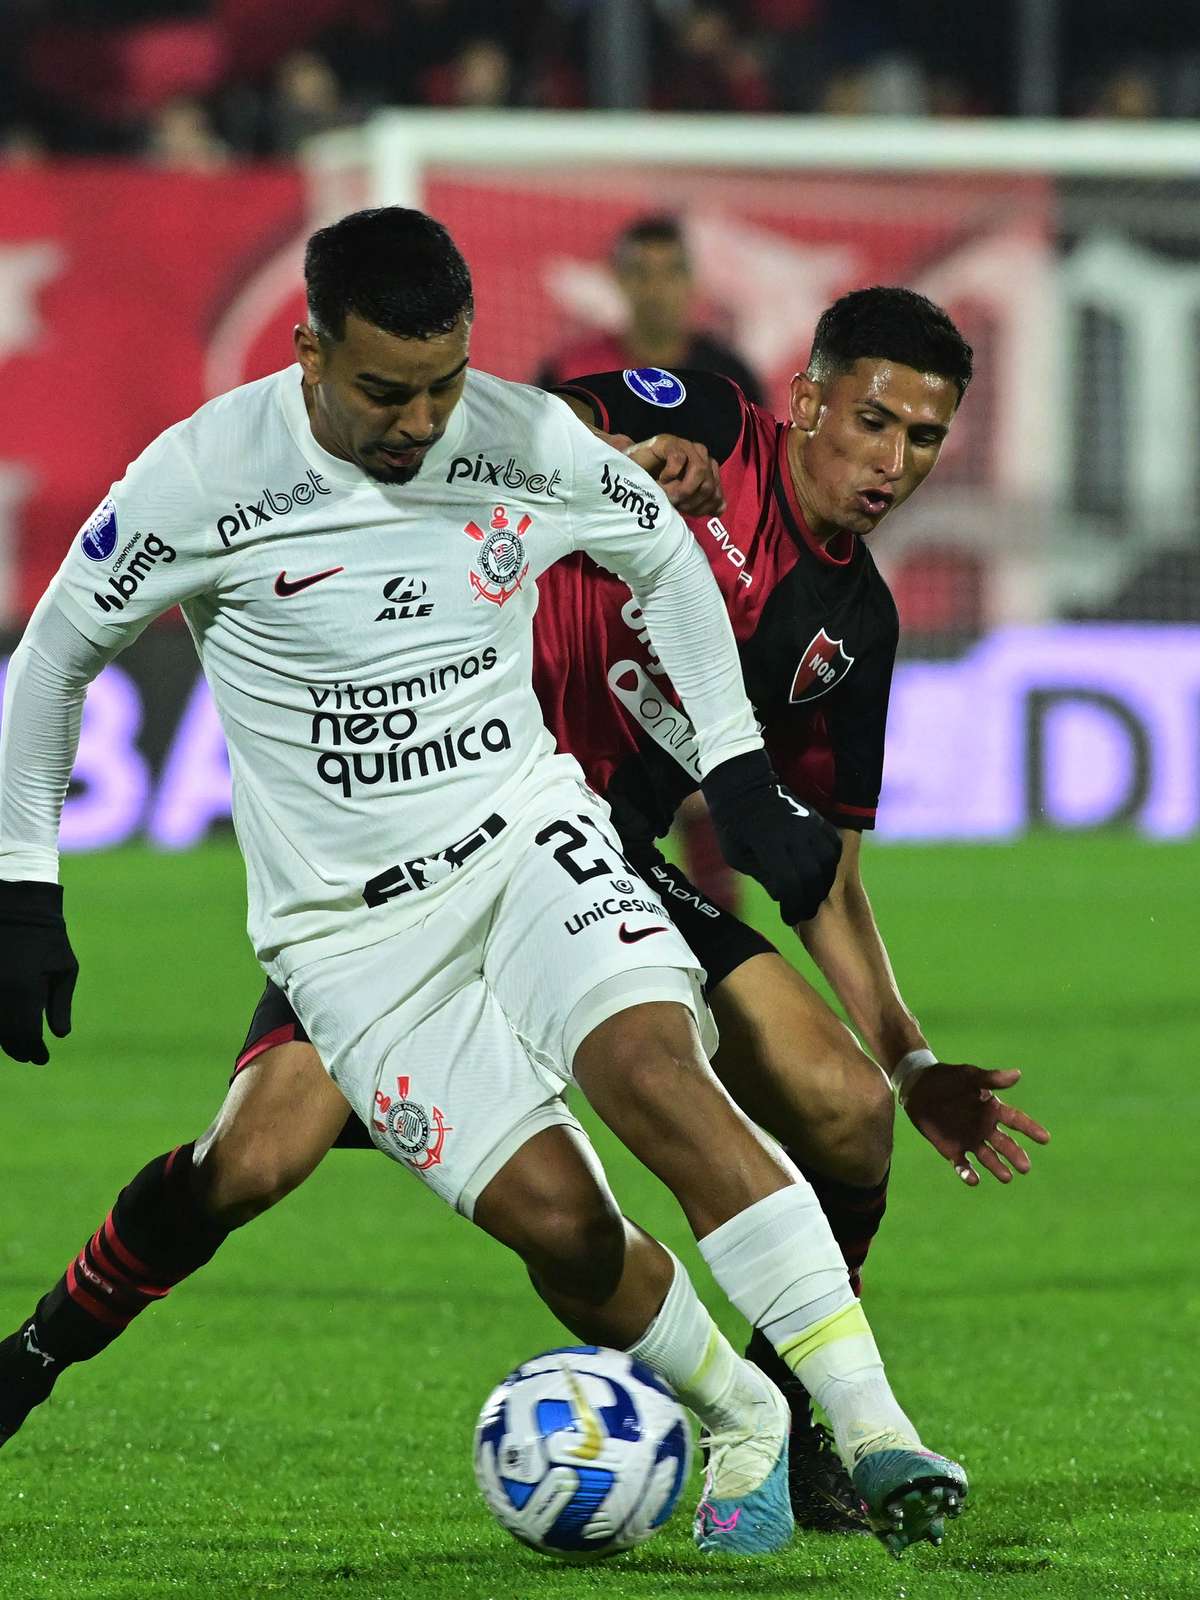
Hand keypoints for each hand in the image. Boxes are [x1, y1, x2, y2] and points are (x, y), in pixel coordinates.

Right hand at [0, 881, 78, 1063]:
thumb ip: (60, 1005)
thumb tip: (61, 1035)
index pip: (27, 1037)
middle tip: (30, 1056)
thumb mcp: (65, 969)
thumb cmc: (47, 937)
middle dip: (19, 1050)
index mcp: (26, 992)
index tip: (41, 1059)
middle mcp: (1, 994)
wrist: (17, 906)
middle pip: (6, 1037)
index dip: (34, 1052)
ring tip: (17, 1045)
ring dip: (4, 1039)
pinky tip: (5, 1026)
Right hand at [625, 434, 725, 516]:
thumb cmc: (655, 486)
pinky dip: (670, 474)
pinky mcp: (670, 441)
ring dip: (682, 489)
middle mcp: (701, 456)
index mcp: (707, 469)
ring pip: (699, 470)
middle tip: (674, 505)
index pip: (716, 493)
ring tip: (667, 495)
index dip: (703, 508)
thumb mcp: (681, 500)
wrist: (630, 470)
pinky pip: (679, 459)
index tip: (686, 514)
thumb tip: (720, 510)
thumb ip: (701, 504)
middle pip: (709, 485)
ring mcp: (686, 446)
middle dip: (691, 502)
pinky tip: (660, 479)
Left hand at [702, 749, 841, 922]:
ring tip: (813, 896)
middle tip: (803, 912)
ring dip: (824, 884)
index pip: (789, 882)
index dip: (792, 905)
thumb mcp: (737, 856)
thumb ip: (762, 876)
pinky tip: (822, 875)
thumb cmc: (734, 827)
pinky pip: (833, 844)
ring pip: (828, 861)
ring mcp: (807, 823)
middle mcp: (792, 832)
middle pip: (812, 874)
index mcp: (767, 842)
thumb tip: (785, 895)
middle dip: (810, 899)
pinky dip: (832, 864)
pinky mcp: (816, 818)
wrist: (744, 788)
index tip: (789, 917)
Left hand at [902, 1061, 1050, 1185]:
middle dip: (1016, 1155)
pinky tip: (973, 1178)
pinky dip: (968, 1174)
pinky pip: (963, 1166)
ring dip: (997, 1168)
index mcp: (992, 1109)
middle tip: (1026, 1167)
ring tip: (1007, 1177)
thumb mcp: (968, 1076)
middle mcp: (985, 1128)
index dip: (1031, 1129)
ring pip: (988, 1158)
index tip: (1045, 1138)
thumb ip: (991, 1078)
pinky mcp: (952, 1151)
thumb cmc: (947, 1078)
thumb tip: (1017, 1074)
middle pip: (1005, 1144)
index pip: (1017, 1121)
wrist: (918, 1087)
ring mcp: (969, 1140)